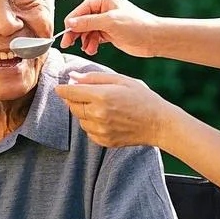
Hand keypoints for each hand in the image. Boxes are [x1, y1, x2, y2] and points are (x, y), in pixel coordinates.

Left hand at [55, 70, 170, 147]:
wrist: (159, 123)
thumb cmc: (143, 98)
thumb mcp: (121, 80)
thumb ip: (94, 78)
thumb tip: (73, 77)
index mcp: (102, 96)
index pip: (70, 92)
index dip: (62, 89)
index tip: (60, 87)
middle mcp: (98, 115)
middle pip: (72, 106)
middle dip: (75, 99)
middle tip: (87, 94)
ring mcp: (101, 130)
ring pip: (80, 119)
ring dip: (84, 112)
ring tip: (103, 106)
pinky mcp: (104, 141)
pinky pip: (88, 131)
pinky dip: (92, 124)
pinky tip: (107, 118)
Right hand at [61, 0, 158, 56]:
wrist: (154, 39)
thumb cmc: (135, 25)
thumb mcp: (109, 22)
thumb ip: (88, 22)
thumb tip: (69, 23)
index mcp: (105, 0)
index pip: (82, 9)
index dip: (72, 20)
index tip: (66, 32)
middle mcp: (104, 10)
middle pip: (82, 20)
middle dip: (76, 33)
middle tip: (68, 44)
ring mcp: (107, 22)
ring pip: (87, 31)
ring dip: (85, 41)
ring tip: (88, 49)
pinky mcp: (110, 34)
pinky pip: (94, 39)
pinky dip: (91, 45)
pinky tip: (92, 50)